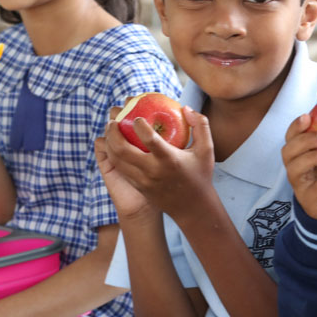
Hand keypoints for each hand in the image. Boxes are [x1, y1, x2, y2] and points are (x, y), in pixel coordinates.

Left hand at [99, 105, 215, 220]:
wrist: (193, 207)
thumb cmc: (201, 174)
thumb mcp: (207, 149)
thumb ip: (200, 125)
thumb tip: (186, 109)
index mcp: (169, 159)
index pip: (149, 139)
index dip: (139, 125)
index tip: (137, 116)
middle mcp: (153, 171)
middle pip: (123, 150)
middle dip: (114, 132)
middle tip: (113, 120)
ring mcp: (143, 180)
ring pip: (117, 160)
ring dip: (109, 143)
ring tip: (110, 129)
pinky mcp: (138, 186)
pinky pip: (120, 169)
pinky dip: (113, 155)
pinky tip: (114, 145)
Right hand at [281, 114, 316, 220]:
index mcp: (300, 155)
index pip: (290, 138)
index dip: (295, 127)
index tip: (307, 116)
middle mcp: (295, 168)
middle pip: (288, 152)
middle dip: (304, 141)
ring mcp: (300, 185)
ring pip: (296, 169)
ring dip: (313, 158)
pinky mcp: (310, 200)